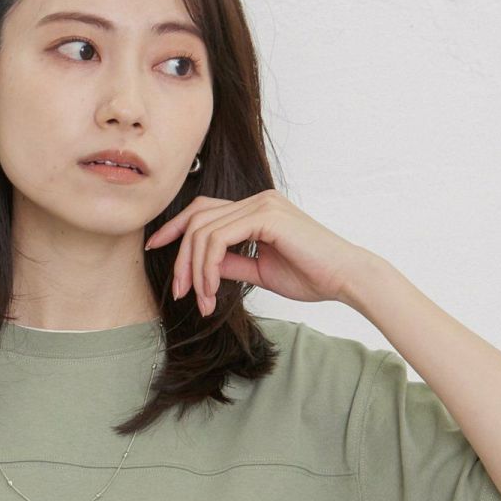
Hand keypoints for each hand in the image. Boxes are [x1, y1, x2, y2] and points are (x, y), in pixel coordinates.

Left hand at [144, 189, 371, 314]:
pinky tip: (211, 291)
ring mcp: (262, 204)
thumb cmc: (311, 276)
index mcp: (256, 209)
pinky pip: (219, 239)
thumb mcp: (259, 271)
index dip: (176, 227)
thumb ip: (231, 263)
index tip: (156, 249)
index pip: (204, 210)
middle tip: (179, 293)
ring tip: (201, 300)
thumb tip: (203, 266)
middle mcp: (257, 200)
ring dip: (195, 270)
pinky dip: (207, 267)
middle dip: (181, 258)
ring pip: (204, 231)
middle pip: (197, 219)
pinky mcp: (266, 216)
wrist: (345, 278)